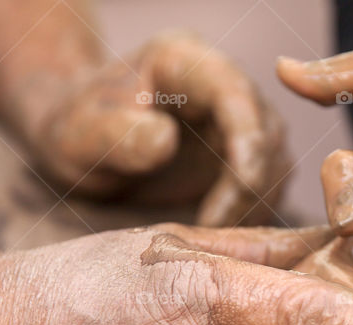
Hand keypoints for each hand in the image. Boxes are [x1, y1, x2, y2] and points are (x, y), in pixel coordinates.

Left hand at [29, 32, 288, 225]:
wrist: (83, 144)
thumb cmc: (77, 131)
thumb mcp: (82, 134)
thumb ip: (119, 135)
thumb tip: (165, 141)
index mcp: (185, 62)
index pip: (235, 93)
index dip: (248, 139)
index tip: (240, 185)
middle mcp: (223, 84)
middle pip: (267, 130)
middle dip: (249, 182)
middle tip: (212, 226)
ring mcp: (238, 120)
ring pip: (275, 161)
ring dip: (255, 202)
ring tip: (214, 235)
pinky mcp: (243, 155)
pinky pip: (266, 185)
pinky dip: (252, 212)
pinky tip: (221, 234)